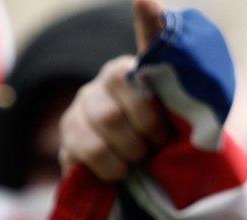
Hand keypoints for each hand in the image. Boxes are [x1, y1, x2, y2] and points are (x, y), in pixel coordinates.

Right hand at [58, 0, 169, 180]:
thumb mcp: (180, 117)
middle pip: (116, 105)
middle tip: (158, 145)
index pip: (144, 41)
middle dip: (145, 133)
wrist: (143, 175)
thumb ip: (178, 80)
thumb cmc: (162, 141)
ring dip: (129, 154)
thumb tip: (154, 9)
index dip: (147, 22)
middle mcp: (100, 85)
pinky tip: (121, 171)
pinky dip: (111, 169)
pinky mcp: (67, 143)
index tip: (146, 2)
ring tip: (141, 160)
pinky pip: (86, 155)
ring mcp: (79, 113)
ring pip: (100, 132)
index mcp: (131, 71)